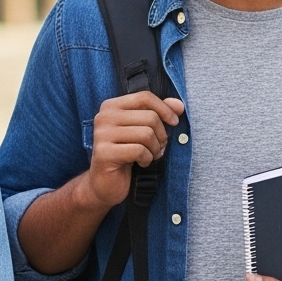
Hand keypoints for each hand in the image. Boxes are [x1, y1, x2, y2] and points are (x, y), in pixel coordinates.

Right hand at [78, 91, 186, 210]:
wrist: (105, 184)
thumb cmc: (126, 154)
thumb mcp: (143, 130)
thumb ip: (159, 114)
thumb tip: (179, 105)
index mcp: (111, 106)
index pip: (145, 97)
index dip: (165, 109)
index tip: (174, 122)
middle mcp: (104, 117)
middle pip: (150, 117)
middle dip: (161, 135)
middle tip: (158, 147)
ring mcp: (102, 134)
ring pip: (146, 134)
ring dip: (155, 149)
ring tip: (150, 155)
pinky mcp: (104, 153)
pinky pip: (139, 150)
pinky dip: (147, 159)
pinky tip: (141, 163)